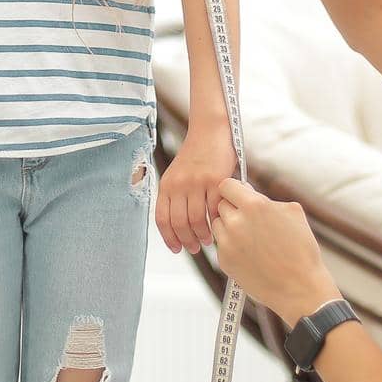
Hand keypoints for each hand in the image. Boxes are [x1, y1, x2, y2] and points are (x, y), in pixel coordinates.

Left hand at [155, 119, 237, 253]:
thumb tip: (179, 229)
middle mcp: (179, 184)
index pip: (162, 219)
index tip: (177, 249)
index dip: (168, 238)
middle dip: (187, 241)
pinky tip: (219, 225)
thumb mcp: (178, 175)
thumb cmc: (195, 157)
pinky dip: (217, 221)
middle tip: (195, 248)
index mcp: (166, 185)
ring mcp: (197, 182)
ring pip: (196, 220)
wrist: (210, 132)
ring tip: (207, 240)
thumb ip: (176, 197)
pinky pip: (215, 209)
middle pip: (179, 223)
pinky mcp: (215, 180)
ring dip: (202, 235)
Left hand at [211, 178, 340, 326]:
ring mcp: (227, 243)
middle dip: (233, 208)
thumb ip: (267, 198)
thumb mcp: (293, 212)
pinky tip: (250, 253)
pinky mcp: (224, 261)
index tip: (239, 195)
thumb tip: (248, 191)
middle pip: (221, 204)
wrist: (300, 288)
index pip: (226, 185)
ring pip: (218, 224)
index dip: (234, 189)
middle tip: (249, 219)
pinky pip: (221, 244)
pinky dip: (231, 246)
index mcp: (254, 206)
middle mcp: (236, 222)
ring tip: (250, 237)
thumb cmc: (301, 250)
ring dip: (229, 226)